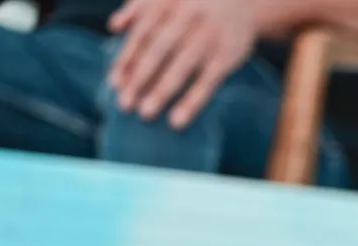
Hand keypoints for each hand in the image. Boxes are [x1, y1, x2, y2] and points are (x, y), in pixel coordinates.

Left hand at [107, 0, 255, 128]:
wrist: (244, 2)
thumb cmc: (197, 3)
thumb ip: (139, 8)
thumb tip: (113, 28)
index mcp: (168, 2)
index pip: (143, 33)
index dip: (127, 58)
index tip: (115, 83)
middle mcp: (187, 16)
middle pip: (158, 50)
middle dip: (140, 78)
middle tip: (125, 104)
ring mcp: (209, 36)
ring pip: (181, 67)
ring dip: (161, 92)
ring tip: (146, 114)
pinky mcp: (227, 55)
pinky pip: (207, 82)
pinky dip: (192, 102)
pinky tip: (178, 121)